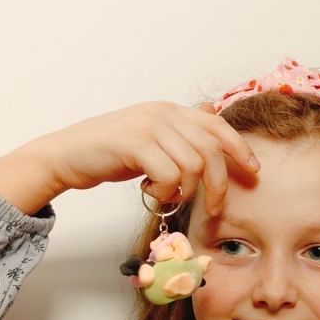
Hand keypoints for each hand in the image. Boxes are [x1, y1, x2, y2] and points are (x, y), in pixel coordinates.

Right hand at [25, 100, 259, 216]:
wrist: (66, 155)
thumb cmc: (109, 152)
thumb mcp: (150, 137)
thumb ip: (179, 132)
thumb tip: (211, 114)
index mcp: (170, 111)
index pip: (217, 126)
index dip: (240, 149)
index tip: (253, 171)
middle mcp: (162, 113)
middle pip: (211, 150)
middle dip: (219, 184)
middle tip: (215, 208)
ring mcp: (148, 126)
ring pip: (192, 165)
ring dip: (185, 190)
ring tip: (167, 195)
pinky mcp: (134, 144)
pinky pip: (169, 174)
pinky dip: (165, 191)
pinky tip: (150, 191)